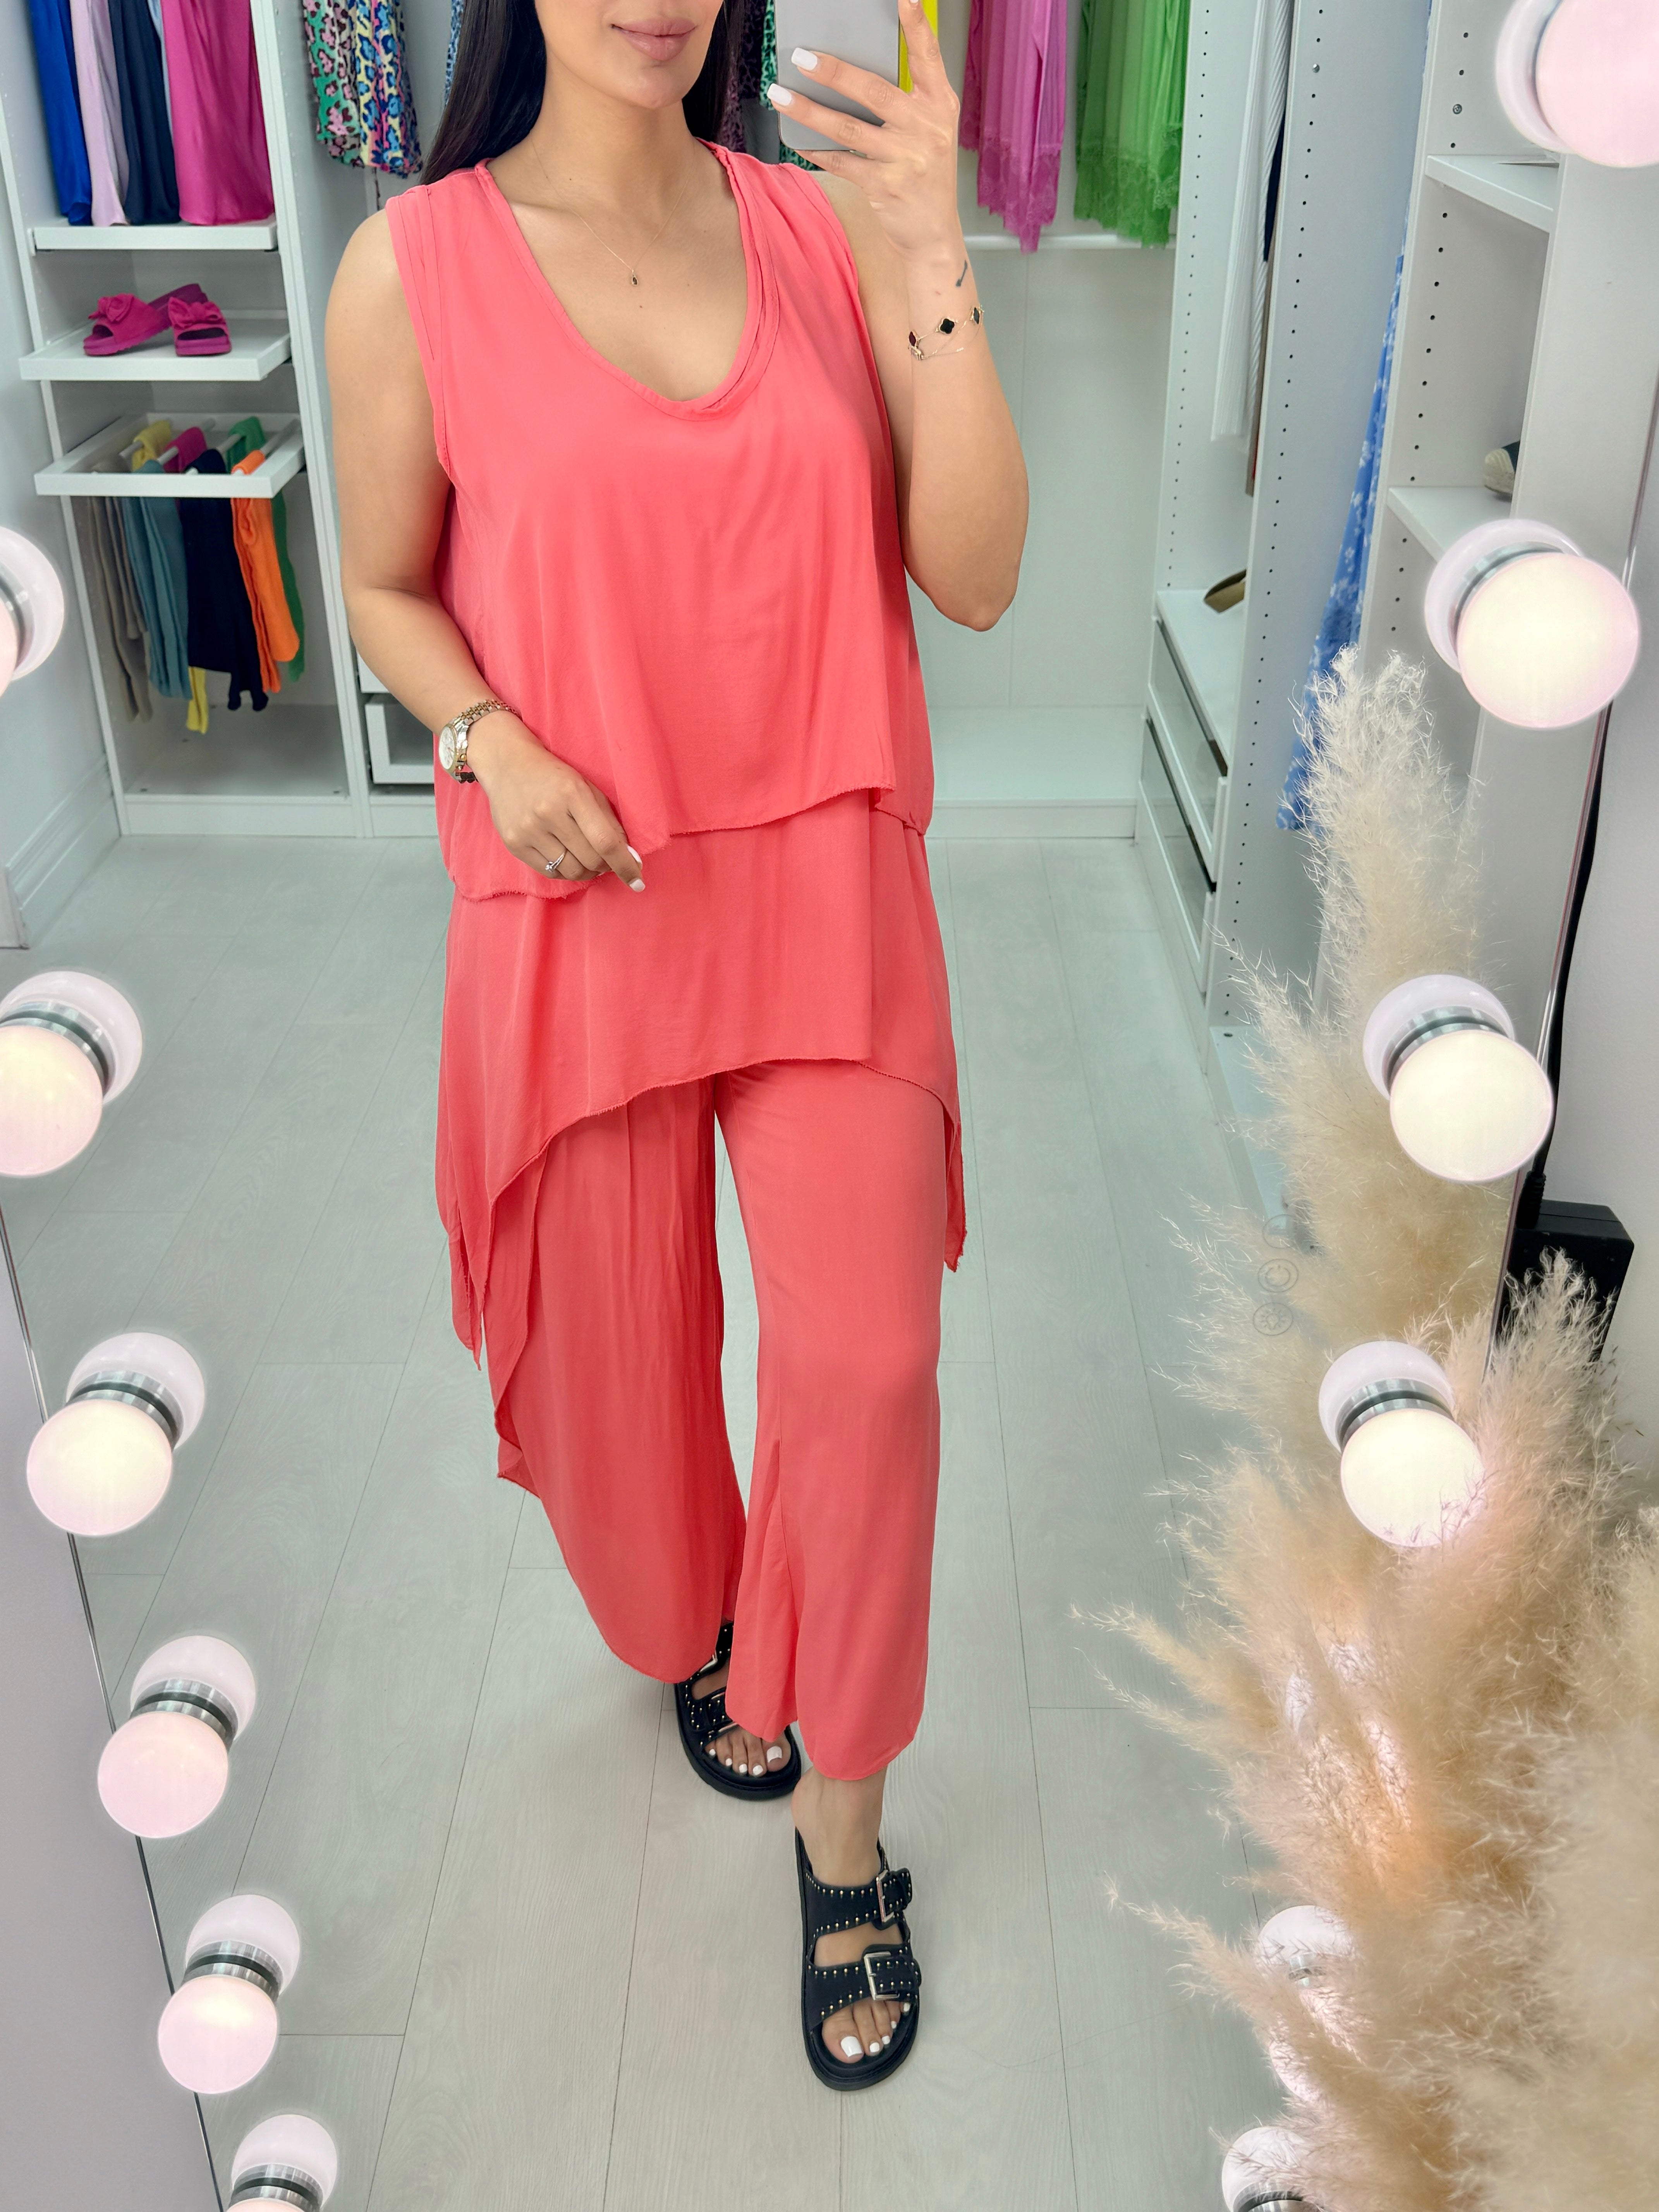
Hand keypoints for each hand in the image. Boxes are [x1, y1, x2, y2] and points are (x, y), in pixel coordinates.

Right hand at [464, 712, 643, 890]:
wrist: (508, 765)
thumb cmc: (555, 778)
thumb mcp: (586, 789)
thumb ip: (609, 821)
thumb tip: (630, 858)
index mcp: (573, 794)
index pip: (605, 841)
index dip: (624, 865)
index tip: (638, 882)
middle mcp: (548, 813)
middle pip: (590, 859)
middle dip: (606, 866)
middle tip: (607, 861)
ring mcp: (528, 830)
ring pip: (571, 870)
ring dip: (587, 871)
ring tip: (588, 860)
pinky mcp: (514, 844)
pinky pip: (550, 872)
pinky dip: (565, 871)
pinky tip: (568, 859)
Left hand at [769, 0, 961, 271]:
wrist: (933, 234)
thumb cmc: (925, 172)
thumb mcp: (929, 130)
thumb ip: (906, 100)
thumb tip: (851, 72)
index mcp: (940, 105)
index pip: (929, 57)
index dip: (917, 26)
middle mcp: (926, 129)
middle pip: (873, 92)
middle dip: (833, 72)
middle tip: (801, 57)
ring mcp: (906, 159)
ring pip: (847, 128)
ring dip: (809, 111)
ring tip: (780, 95)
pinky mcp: (885, 187)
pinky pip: (840, 162)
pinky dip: (815, 150)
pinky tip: (795, 139)